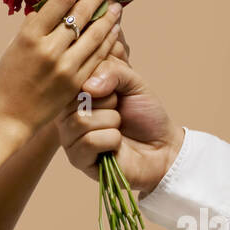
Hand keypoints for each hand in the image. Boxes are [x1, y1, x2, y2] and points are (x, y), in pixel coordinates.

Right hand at [0, 0, 123, 137]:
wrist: (9, 119)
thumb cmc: (6, 82)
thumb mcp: (13, 47)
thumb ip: (33, 27)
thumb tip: (51, 6)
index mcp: (29, 36)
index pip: (59, 2)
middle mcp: (49, 49)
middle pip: (80, 15)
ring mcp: (65, 67)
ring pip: (95, 35)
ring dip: (108, 18)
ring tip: (117, 6)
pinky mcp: (76, 83)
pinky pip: (98, 57)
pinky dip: (108, 41)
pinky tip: (114, 31)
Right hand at [54, 55, 183, 194]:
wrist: (163, 146)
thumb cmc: (144, 113)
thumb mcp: (132, 81)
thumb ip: (111, 70)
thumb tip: (88, 88)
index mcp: (74, 93)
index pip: (73, 77)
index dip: (100, 81)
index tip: (115, 90)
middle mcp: (66, 114)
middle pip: (76, 99)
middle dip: (108, 102)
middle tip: (118, 110)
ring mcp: (69, 137)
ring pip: (82, 121)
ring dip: (112, 122)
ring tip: (118, 127)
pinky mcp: (77, 159)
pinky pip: (89, 142)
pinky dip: (112, 140)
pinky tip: (116, 145)